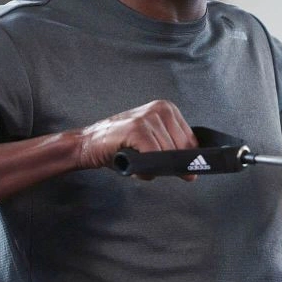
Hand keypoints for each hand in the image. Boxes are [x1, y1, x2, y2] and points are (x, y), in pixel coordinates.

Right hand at [77, 100, 197, 179]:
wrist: (90, 143)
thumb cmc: (122, 145)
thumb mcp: (153, 143)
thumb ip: (172, 151)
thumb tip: (191, 171)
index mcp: (167, 109)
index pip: (191, 141)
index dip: (186, 160)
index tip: (184, 172)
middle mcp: (160, 109)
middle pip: (181, 149)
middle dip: (168, 165)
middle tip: (149, 165)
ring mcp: (148, 117)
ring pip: (167, 154)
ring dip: (152, 167)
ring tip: (136, 160)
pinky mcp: (137, 128)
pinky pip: (153, 155)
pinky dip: (145, 168)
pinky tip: (133, 163)